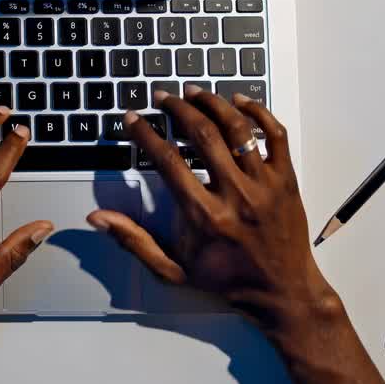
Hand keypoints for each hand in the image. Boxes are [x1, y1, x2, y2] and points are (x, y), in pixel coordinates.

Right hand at [88, 86, 333, 322]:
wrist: (281, 291)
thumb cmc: (226, 279)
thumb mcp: (172, 269)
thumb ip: (134, 240)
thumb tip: (98, 218)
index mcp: (204, 216)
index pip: (168, 161)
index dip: (145, 134)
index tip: (132, 119)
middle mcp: (235, 195)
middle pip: (202, 135)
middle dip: (177, 109)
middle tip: (161, 97)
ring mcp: (264, 184)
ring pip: (237, 129)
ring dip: (212, 103)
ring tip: (193, 92)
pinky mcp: (286, 179)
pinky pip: (275, 134)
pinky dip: (258, 112)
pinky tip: (239, 101)